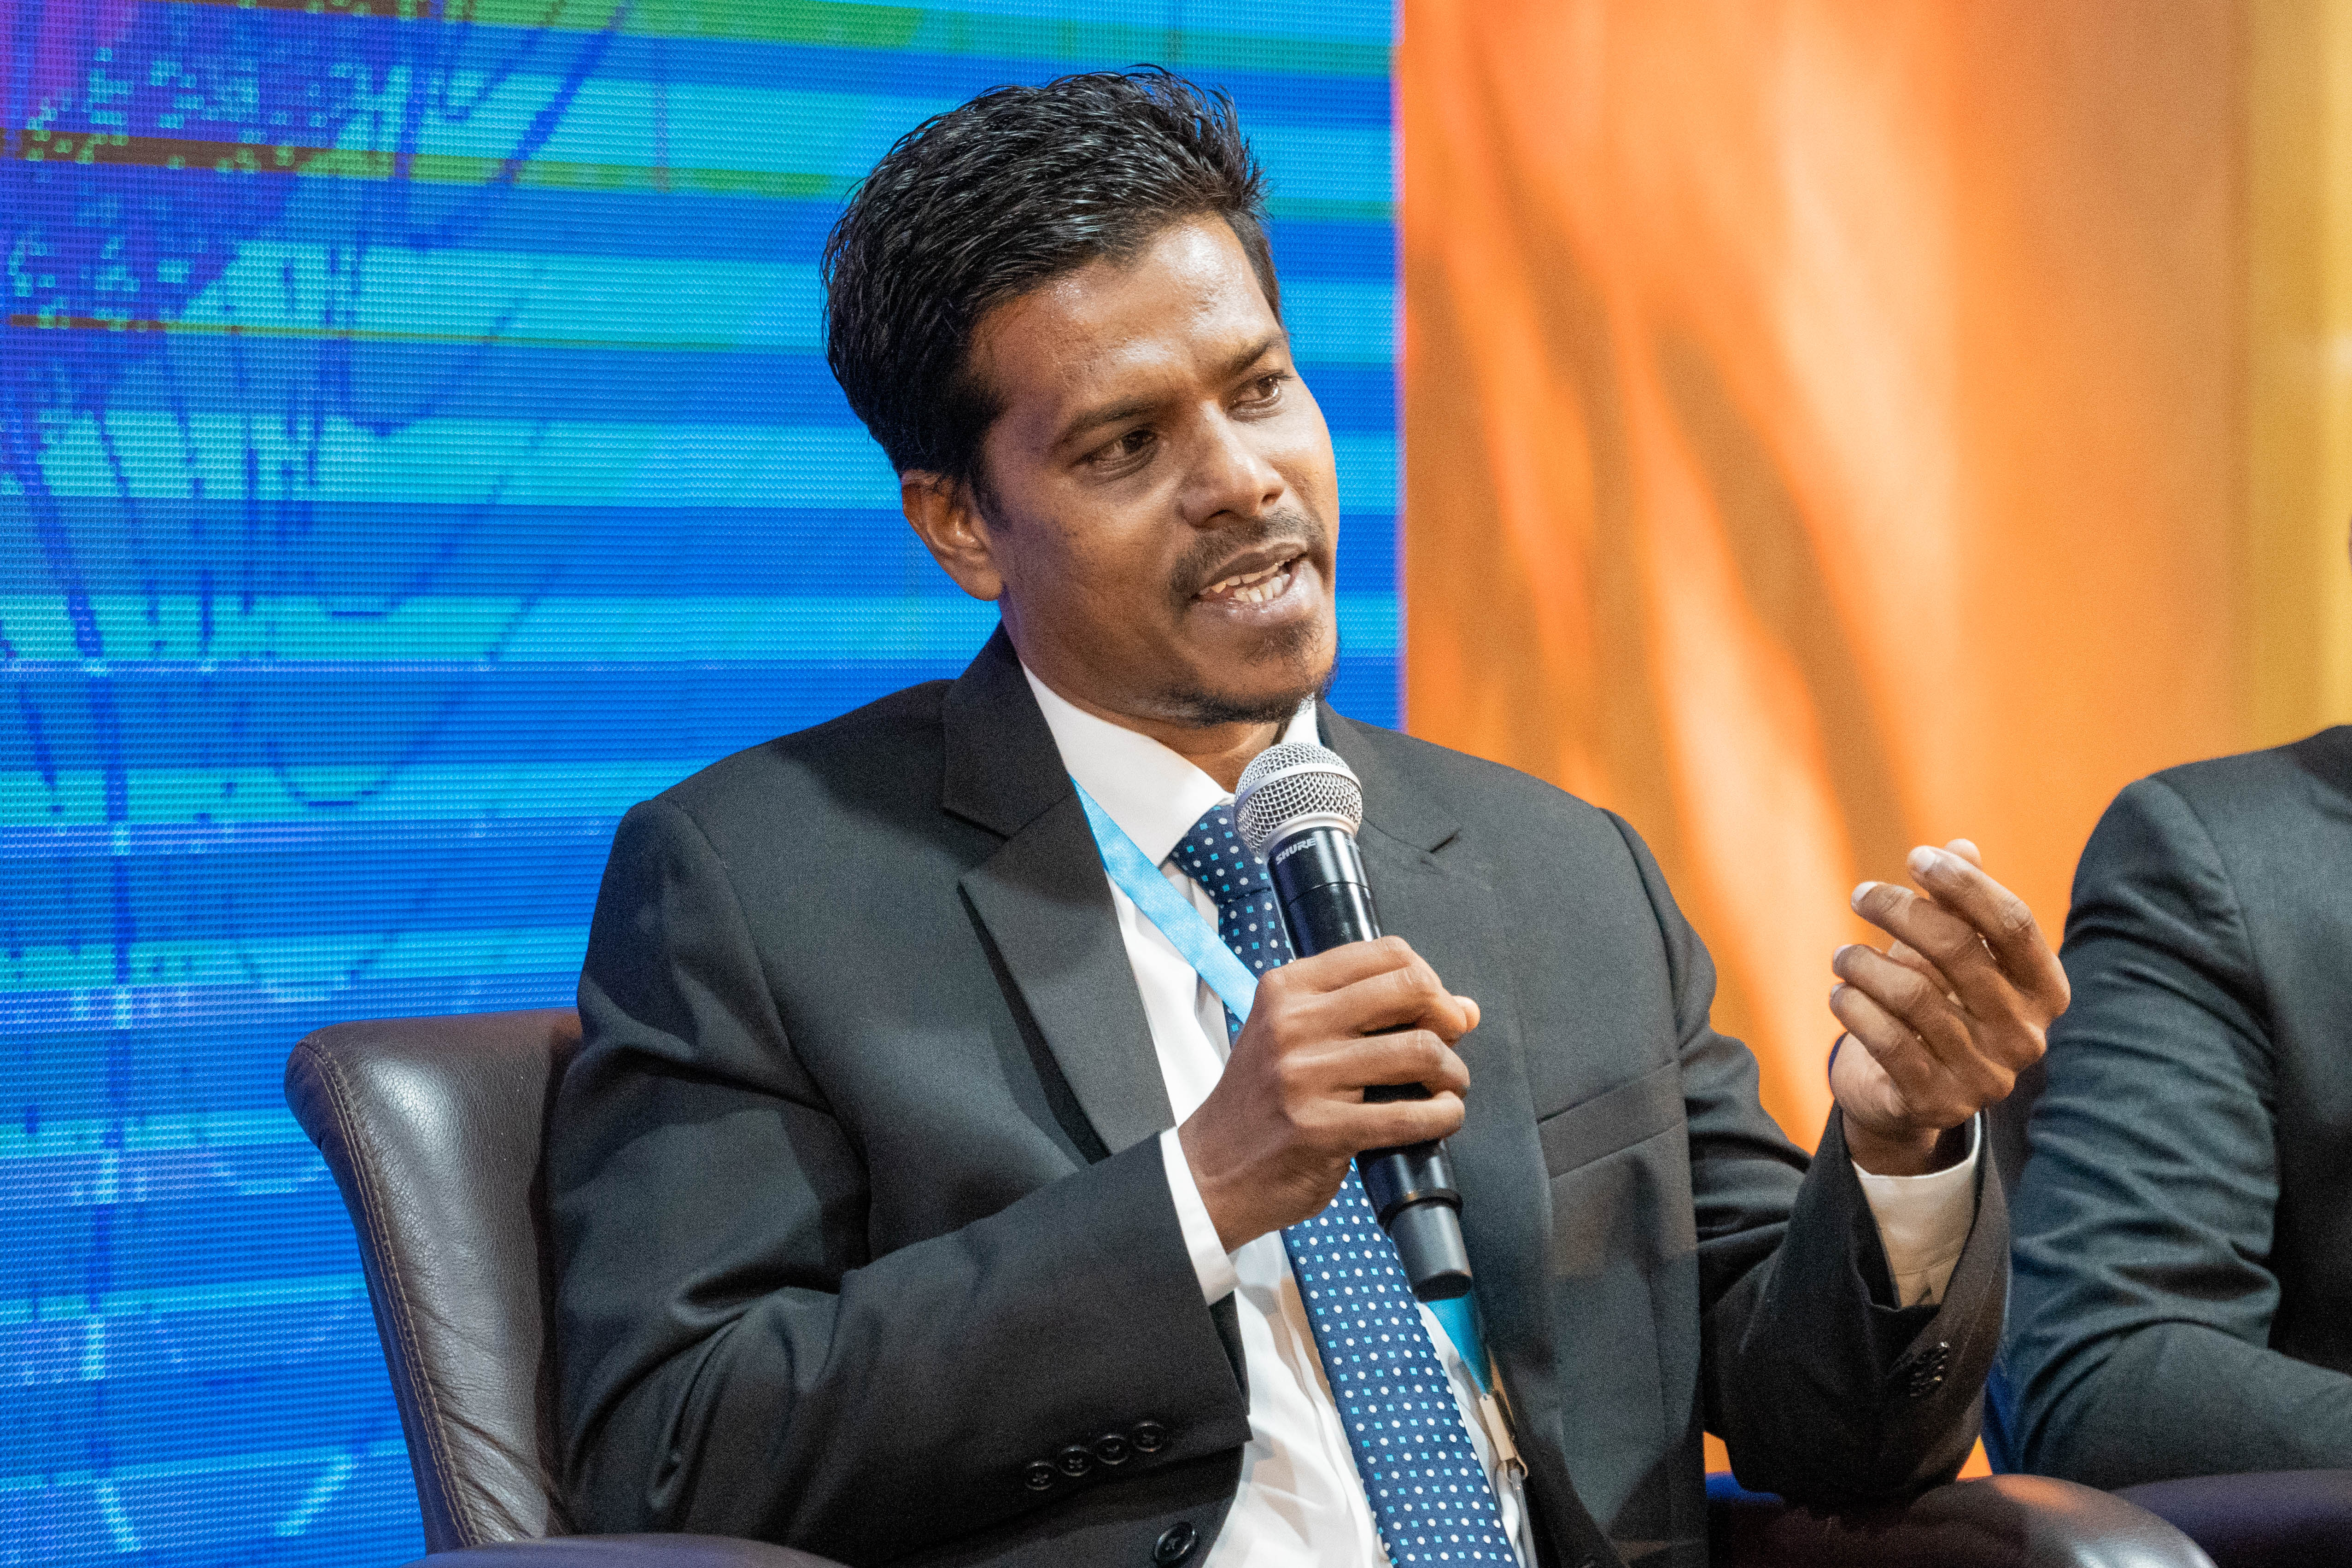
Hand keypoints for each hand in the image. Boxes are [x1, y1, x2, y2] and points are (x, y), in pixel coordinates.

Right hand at [1178, 935, 1478, 1250]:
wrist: (1214, 1170)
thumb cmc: (1263, 1101)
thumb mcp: (1297, 1038)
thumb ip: (1372, 1015)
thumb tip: (1465, 1009)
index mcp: (1287, 989)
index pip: (1386, 953)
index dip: (1428, 977)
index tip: (1434, 1007)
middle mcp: (1294, 1023)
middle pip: (1410, 989)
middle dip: (1447, 1018)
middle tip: (1450, 1043)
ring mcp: (1306, 1076)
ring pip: (1419, 1050)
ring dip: (1452, 1072)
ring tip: (1447, 1087)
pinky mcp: (1323, 1129)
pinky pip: (1411, 1114)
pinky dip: (1444, 1115)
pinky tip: (1442, 1117)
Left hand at [1829, 839, 2069, 1174]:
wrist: (1912, 1096)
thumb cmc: (1940, 1005)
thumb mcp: (1957, 955)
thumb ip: (1962, 905)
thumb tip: (1960, 845)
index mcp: (2045, 992)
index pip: (2013, 923)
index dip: (1965, 883)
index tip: (1915, 856)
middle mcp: (2025, 1036)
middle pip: (1958, 950)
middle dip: (1898, 910)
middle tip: (1860, 894)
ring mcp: (1986, 1076)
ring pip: (1911, 994)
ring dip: (1863, 964)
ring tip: (1842, 957)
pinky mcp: (1938, 1103)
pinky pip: (1886, 1040)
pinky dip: (1853, 1007)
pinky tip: (1839, 994)